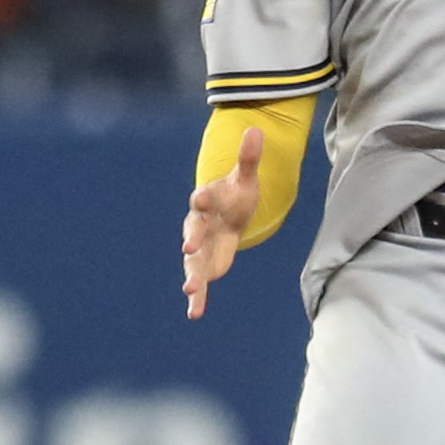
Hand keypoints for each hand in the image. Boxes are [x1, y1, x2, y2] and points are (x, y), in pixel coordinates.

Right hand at [181, 126, 263, 319]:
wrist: (228, 215)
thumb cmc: (235, 195)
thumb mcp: (245, 179)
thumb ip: (248, 158)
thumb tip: (255, 129)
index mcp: (208, 201)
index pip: (203, 197)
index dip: (202, 197)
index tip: (199, 197)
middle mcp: (198, 224)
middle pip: (193, 231)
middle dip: (192, 239)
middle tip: (189, 248)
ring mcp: (199, 247)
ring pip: (192, 262)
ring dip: (192, 276)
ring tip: (191, 291)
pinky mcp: (204, 265)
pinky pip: (200, 282)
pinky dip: (198, 298)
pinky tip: (195, 314)